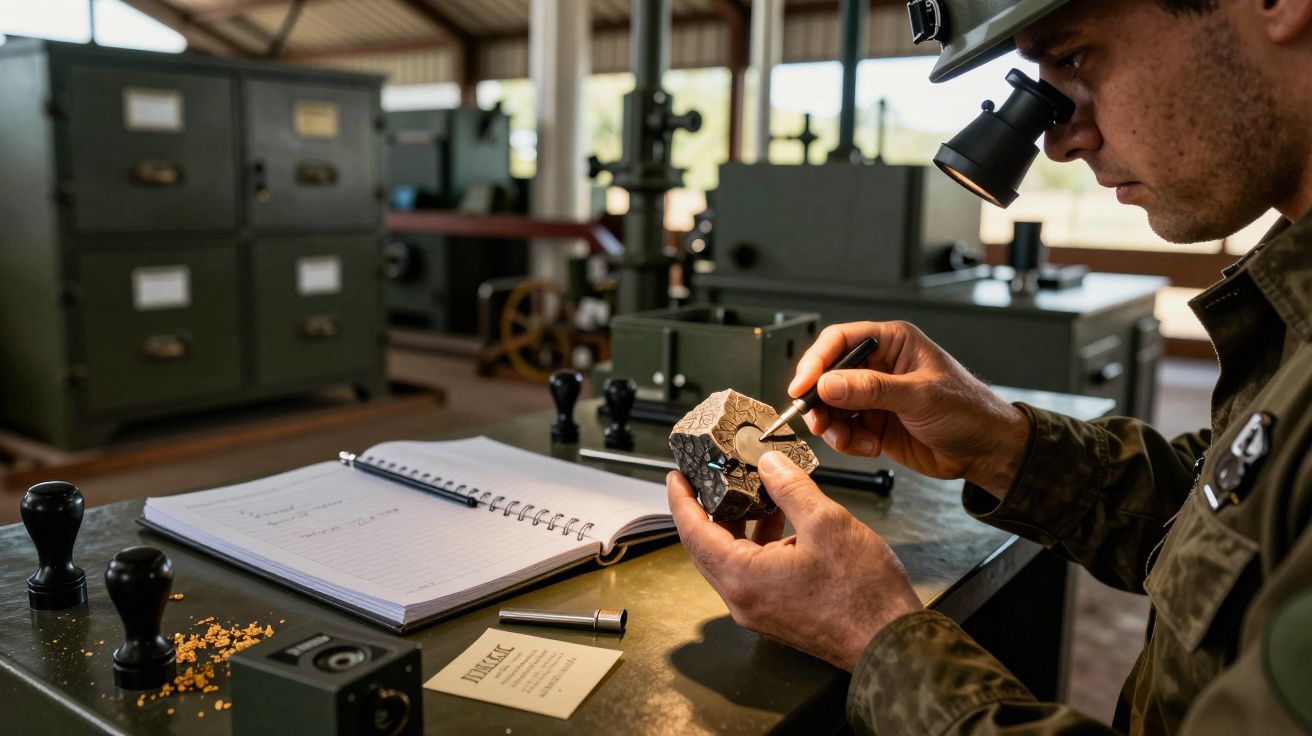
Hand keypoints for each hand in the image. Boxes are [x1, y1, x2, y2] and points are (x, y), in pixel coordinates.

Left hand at [667, 452, 921, 671]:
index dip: (682, 500)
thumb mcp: (827, 523)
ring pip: (732, 558)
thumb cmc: (863, 596)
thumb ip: (790, 488)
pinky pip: (753, 571)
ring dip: (739, 524)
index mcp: (743, 577)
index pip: (693, 533)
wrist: (890, 643)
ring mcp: (759, 609)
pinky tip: (781, 521)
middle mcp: (743, 598)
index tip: (677, 477)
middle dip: (708, 508)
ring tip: (754, 491)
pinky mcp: (777, 612)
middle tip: (712, 477)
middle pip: (708, 547)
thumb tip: (769, 464)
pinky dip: (759, 542)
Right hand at [791, 321, 1028, 496]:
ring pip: (831, 407)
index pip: (840, 342)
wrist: (986, 450)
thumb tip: (829, 383)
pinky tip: (869, 447)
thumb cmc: (968, 410)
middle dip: (820, 401)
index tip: (802, 387)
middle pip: (828, 376)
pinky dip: (849, 442)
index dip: (815, 362)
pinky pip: (844, 430)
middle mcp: (879, 366)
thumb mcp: (920, 396)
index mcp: (892, 343)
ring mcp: (874, 396)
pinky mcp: (874, 423)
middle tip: (818, 421)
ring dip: (834, 427)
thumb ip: (872, 389)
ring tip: (850, 441)